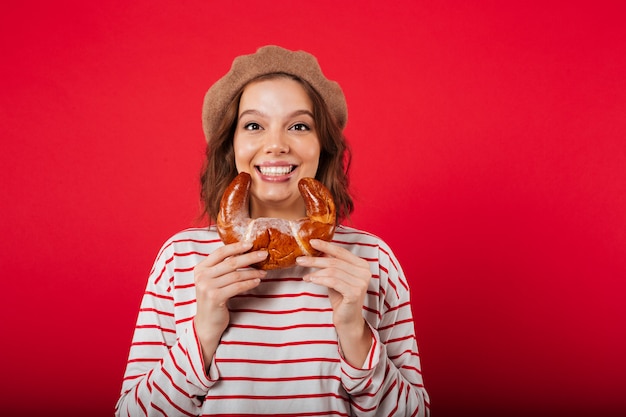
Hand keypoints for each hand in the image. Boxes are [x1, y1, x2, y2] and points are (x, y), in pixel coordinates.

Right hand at [193, 241, 267, 364]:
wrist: (206, 323)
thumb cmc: (214, 299)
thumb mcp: (213, 280)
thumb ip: (222, 268)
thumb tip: (245, 253)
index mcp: (200, 268)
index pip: (220, 252)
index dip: (236, 247)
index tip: (251, 244)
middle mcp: (202, 276)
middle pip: (230, 262)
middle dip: (250, 257)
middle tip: (264, 254)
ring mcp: (207, 287)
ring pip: (236, 275)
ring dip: (253, 272)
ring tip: (264, 271)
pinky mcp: (215, 298)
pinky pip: (237, 287)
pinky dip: (249, 283)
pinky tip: (257, 281)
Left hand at [296, 239, 372, 365]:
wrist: (348, 320)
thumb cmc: (341, 298)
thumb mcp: (335, 277)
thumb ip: (331, 264)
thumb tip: (317, 249)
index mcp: (362, 265)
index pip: (341, 252)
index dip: (326, 246)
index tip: (311, 242)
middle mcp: (364, 272)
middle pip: (335, 261)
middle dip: (315, 259)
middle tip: (300, 259)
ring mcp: (361, 283)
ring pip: (333, 271)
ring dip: (315, 271)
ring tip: (305, 274)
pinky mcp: (354, 293)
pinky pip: (333, 281)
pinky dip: (320, 279)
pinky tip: (311, 280)